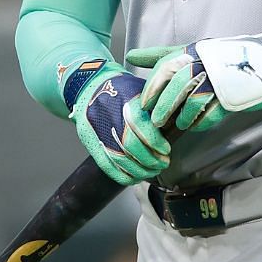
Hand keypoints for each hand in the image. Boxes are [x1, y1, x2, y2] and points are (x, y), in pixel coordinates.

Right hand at [61, 59, 170, 185]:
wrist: (89, 85)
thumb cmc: (119, 88)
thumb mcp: (139, 89)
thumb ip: (154, 107)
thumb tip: (173, 126)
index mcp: (123, 100)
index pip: (140, 125)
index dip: (155, 142)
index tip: (166, 150)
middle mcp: (108, 115)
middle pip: (130, 145)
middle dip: (150, 159)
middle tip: (162, 163)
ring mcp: (96, 130)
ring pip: (119, 159)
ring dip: (140, 170)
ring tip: (152, 170)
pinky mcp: (90, 142)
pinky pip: (107, 165)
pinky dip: (124, 175)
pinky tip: (135, 176)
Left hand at [130, 33, 261, 124]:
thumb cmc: (219, 60)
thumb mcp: (190, 52)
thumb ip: (161, 56)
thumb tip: (130, 56)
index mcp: (193, 51)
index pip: (165, 67)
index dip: (153, 87)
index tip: (144, 104)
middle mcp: (206, 63)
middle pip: (177, 85)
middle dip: (163, 105)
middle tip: (155, 121)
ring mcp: (221, 79)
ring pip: (193, 101)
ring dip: (181, 116)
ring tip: (176, 124)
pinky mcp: (233, 96)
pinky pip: (211, 113)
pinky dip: (199, 122)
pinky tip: (194, 125)